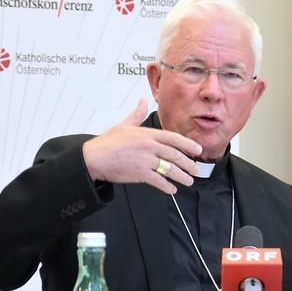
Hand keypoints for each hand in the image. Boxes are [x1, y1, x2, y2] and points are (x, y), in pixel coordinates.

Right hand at [81, 98, 201, 194]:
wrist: (94, 157)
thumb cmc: (107, 142)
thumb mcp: (125, 124)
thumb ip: (137, 113)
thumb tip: (143, 101)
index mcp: (147, 134)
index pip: (173, 138)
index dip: (188, 144)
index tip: (197, 150)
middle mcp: (149, 146)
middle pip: (175, 155)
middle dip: (188, 163)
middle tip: (196, 169)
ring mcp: (146, 160)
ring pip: (170, 169)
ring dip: (182, 176)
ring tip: (189, 181)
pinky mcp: (140, 173)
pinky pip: (159, 181)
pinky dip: (167, 186)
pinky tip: (172, 189)